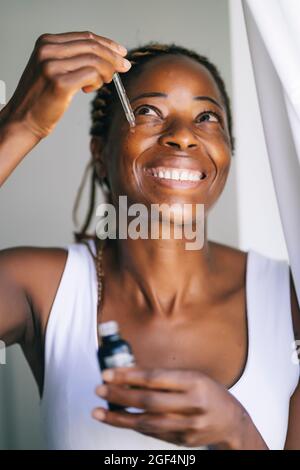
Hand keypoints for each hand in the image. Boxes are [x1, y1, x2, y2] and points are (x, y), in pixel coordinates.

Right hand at [2, 31, 130, 138]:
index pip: (85, 37)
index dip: (107, 44)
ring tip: (105, 81)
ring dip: (107, 71)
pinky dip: (98, 81)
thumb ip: (72, 60)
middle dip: (113, 57)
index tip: (120, 52)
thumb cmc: (41, 98)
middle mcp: (48, 51)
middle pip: (92, 46)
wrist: (24, 119)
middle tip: (124, 66)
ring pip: (94, 60)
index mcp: (46, 43)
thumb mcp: (52, 70)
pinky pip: (91, 75)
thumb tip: (104, 58)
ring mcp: (53, 66)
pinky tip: (91, 88)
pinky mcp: (60, 83)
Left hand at [92, 366, 253, 448]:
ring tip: (98, 411)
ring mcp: (187, 426)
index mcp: (195, 382)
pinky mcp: (182, 441)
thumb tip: (130, 374)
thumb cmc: (209, 392)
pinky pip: (152, 433)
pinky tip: (118, 420)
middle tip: (99, 390)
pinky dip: (133, 426)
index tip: (109, 373)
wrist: (232, 423)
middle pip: (148, 401)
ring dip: (119, 417)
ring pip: (146, 422)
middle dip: (119, 395)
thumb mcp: (193, 376)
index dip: (129, 376)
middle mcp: (192, 405)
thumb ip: (166, 377)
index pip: (156, 378)